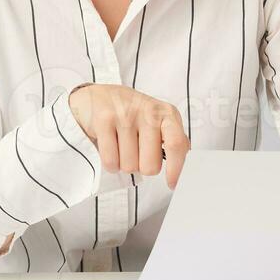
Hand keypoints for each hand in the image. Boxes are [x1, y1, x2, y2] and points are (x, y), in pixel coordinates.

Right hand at [67, 84, 189, 188]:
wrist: (97, 96)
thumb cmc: (131, 113)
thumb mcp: (157, 120)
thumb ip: (173, 139)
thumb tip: (182, 162)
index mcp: (167, 114)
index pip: (176, 144)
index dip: (175, 169)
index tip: (171, 183)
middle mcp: (148, 112)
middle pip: (150, 166)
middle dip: (142, 166)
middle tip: (136, 152)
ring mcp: (125, 115)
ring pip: (129, 166)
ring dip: (124, 163)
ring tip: (121, 145)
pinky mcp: (104, 120)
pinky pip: (111, 161)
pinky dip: (110, 162)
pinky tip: (110, 147)